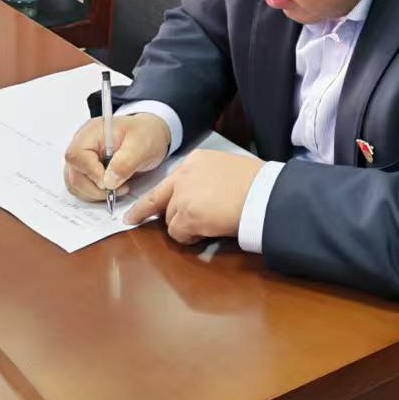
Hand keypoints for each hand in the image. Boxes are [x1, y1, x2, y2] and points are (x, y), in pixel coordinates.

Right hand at [63, 112, 171, 201]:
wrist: (150, 135)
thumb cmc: (146, 134)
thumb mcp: (142, 146)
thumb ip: (125, 163)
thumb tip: (107, 182)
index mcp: (92, 132)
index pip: (76, 155)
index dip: (91, 173)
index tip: (110, 182)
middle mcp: (82, 144)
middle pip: (73, 173)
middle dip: (94, 188)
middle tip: (117, 190)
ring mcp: (82, 157)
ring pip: (75, 183)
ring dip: (94, 193)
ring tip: (118, 188)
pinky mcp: (86, 169)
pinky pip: (81, 187)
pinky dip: (94, 193)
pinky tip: (112, 188)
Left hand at [124, 150, 264, 243]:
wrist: (265, 194)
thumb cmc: (256, 184)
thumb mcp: (226, 171)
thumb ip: (205, 181)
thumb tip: (199, 199)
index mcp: (196, 161)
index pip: (167, 183)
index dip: (150, 202)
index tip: (133, 214)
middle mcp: (184, 175)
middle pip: (164, 203)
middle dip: (168, 216)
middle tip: (148, 223)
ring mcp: (183, 195)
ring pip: (171, 221)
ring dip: (186, 227)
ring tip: (211, 223)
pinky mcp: (187, 214)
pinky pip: (179, 234)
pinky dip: (191, 238)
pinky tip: (210, 230)